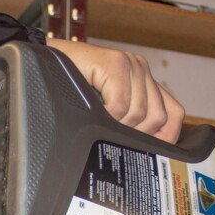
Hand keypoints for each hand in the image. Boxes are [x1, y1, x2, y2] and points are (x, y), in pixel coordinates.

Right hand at [46, 38, 184, 143]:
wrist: (40, 64)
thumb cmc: (69, 90)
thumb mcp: (105, 110)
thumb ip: (128, 122)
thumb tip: (147, 150)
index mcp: (143, 80)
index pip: (173, 113)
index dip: (166, 136)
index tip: (151, 151)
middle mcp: (140, 68)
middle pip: (158, 117)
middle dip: (135, 135)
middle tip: (112, 132)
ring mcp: (129, 63)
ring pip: (139, 113)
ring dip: (117, 126)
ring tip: (100, 120)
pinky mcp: (114, 62)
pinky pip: (120, 105)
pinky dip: (107, 116)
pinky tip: (95, 111)